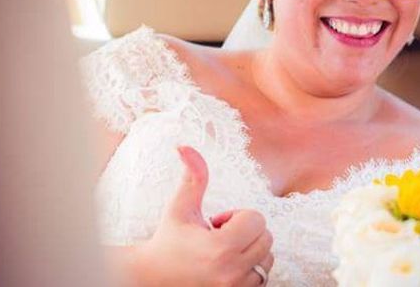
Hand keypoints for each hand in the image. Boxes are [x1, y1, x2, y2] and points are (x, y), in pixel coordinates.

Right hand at [131, 146, 273, 286]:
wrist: (151, 280)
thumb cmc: (168, 241)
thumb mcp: (180, 208)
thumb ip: (192, 177)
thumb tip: (185, 146)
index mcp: (221, 249)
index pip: (257, 220)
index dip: (236, 217)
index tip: (214, 225)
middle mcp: (232, 273)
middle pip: (267, 238)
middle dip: (245, 233)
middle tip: (217, 238)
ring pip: (268, 259)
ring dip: (250, 252)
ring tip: (221, 255)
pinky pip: (263, 278)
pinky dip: (251, 269)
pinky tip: (226, 267)